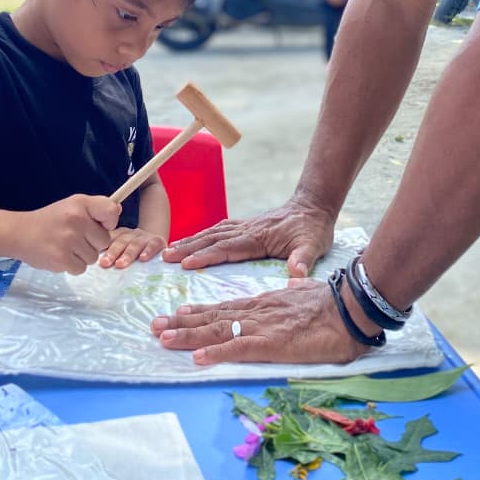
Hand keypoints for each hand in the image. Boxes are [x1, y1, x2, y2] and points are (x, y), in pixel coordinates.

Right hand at [18, 194, 120, 273]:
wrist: (19, 233)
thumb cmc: (50, 220)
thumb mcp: (72, 206)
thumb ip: (95, 209)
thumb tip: (118, 213)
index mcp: (80, 204)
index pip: (111, 211)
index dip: (109, 222)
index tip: (99, 225)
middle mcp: (76, 219)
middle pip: (104, 241)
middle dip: (92, 243)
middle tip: (75, 238)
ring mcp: (69, 240)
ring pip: (93, 258)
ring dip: (81, 256)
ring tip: (65, 246)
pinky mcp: (62, 258)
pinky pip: (81, 269)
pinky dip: (72, 266)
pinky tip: (60, 255)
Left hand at [99, 225, 165, 268]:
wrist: (158, 245)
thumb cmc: (136, 254)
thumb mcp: (123, 253)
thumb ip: (110, 257)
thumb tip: (92, 267)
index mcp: (119, 235)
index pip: (109, 239)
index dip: (101, 248)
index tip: (94, 259)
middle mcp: (131, 234)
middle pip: (120, 242)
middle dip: (112, 252)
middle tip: (104, 263)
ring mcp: (144, 237)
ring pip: (135, 244)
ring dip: (127, 254)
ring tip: (120, 264)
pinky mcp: (158, 241)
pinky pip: (153, 244)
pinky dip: (148, 251)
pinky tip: (143, 259)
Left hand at [151, 278, 368, 366]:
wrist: (350, 307)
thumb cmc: (332, 304)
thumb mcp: (305, 294)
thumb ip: (293, 295)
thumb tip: (291, 287)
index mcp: (264, 304)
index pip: (225, 308)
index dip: (199, 312)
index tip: (177, 314)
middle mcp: (256, 312)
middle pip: (213, 318)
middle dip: (182, 323)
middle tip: (155, 327)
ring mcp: (262, 326)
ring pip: (218, 330)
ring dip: (189, 335)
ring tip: (164, 338)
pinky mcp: (273, 342)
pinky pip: (239, 348)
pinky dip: (218, 352)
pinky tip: (199, 358)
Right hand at [162, 194, 335, 276]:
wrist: (315, 205)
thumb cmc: (314, 228)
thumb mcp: (314, 245)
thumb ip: (304, 259)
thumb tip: (297, 273)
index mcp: (259, 237)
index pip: (227, 248)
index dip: (206, 256)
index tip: (186, 264)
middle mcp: (247, 229)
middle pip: (212, 238)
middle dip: (188, 248)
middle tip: (164, 256)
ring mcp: (246, 226)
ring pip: (213, 232)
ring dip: (191, 241)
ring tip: (170, 249)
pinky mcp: (248, 225)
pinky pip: (220, 229)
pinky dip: (204, 235)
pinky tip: (196, 240)